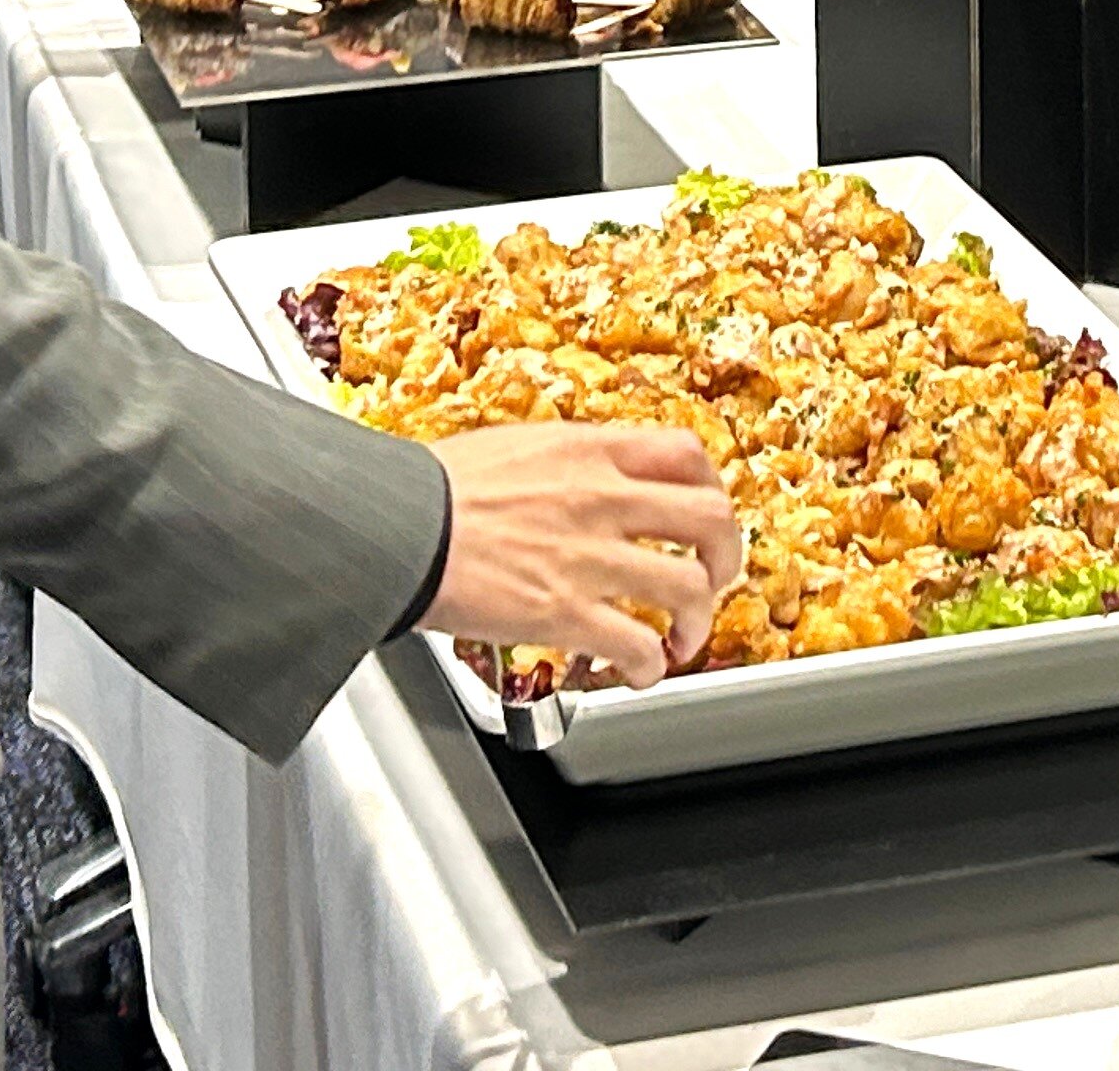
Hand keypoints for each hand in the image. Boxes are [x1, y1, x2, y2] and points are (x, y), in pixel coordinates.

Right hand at [420, 423, 743, 689]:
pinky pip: (638, 644)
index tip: (705, 511)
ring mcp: (589, 556)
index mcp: (587, 450)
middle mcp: (601, 498)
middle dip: (725, 555)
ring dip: (698, 621)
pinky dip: (650, 666)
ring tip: (684, 638)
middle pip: (709, 518)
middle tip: (714, 576)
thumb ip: (562, 462)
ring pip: (689, 587)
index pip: (685, 454)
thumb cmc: (433, 489)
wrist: (394, 525)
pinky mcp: (566, 612)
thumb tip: (580, 478)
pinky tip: (639, 671)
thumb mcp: (511, 447)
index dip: (710, 487)